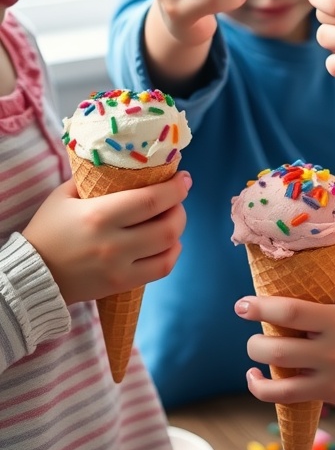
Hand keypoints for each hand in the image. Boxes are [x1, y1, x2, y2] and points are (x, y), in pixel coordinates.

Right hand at [23, 172, 191, 303]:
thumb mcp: (64, 195)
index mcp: (99, 215)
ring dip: (178, 230)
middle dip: (180, 208)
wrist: (34, 274)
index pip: (151, 200)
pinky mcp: (122, 284)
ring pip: (169, 249)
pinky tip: (168, 243)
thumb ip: (93, 179)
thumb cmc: (48, 230)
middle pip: (167, 226)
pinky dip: (172, 254)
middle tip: (177, 198)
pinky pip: (161, 269)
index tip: (184, 178)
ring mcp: (120, 267)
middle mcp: (114, 243)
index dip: (175, 188)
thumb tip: (123, 164)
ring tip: (172, 218)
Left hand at [235, 285, 334, 405]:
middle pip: (278, 349)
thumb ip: (330, 290)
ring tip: (254, 352)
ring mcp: (330, 375)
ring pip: (280, 376)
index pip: (290, 311)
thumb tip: (298, 275)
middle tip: (249, 324)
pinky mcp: (330, 394)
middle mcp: (331, 349)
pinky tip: (256, 378)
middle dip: (254, 340)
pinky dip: (263, 390)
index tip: (241, 304)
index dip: (260, 307)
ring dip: (257, 363)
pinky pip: (288, 397)